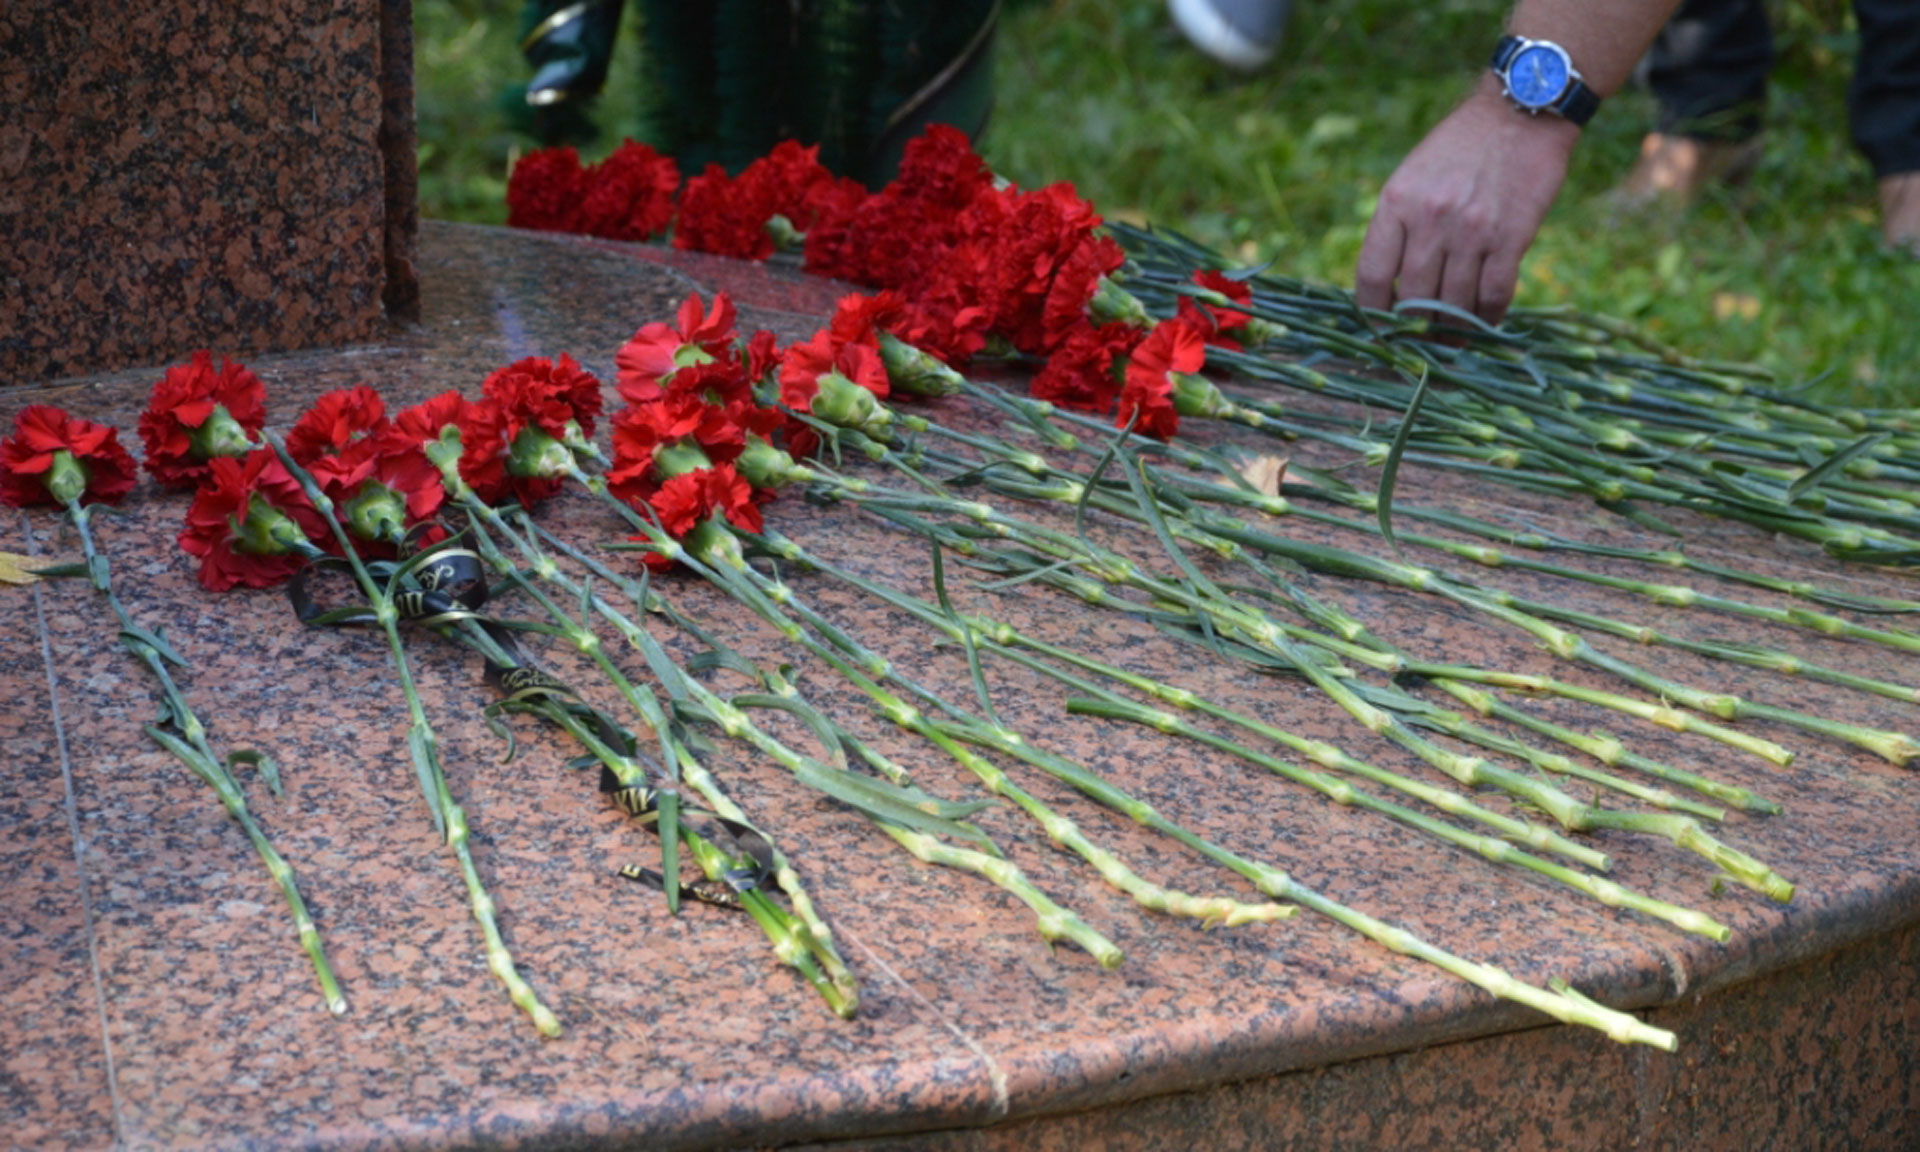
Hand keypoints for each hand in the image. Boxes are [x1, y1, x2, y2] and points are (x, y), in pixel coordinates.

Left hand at [1355, 86, 1579, 325]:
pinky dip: (1487, 318)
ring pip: (1453, 304)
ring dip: (1451, 331)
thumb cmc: (1460, 147)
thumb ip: (1398, 225)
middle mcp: (1430, 220)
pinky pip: (1494, 295)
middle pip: (1413, 299)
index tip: (1378, 328)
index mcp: (1396, 203)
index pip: (1372, 275)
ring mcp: (1472, 231)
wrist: (1520, 112)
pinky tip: (1483, 324)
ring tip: (1449, 342)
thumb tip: (1386, 284)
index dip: (1372, 313)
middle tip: (1418, 343)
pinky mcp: (1511, 238)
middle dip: (1413, 329)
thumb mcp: (1412, 176)